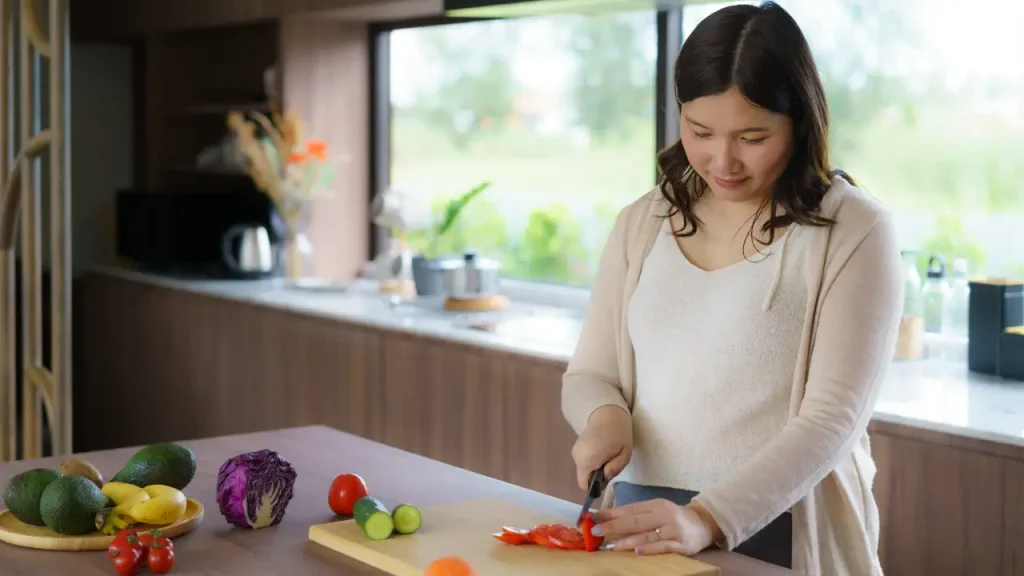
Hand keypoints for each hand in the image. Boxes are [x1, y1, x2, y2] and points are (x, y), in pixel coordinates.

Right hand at [571, 406, 632, 489]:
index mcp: (588, 459)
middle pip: (584, 477)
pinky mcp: (575, 448)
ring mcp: (574, 451)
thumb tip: (604, 478)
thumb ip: (615, 468)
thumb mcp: (625, 453)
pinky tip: (600, 450)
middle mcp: (577, 456)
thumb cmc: (619, 433)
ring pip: (584, 470)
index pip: (585, 485)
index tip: (607, 474)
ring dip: (595, 468)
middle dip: (597, 475)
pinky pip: (583, 462)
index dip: (596, 484)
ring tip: (607, 455)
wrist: (607, 413)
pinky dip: (591, 461)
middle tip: (610, 462)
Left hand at [590, 499, 717, 555]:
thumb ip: (637, 515)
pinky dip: (650, 549)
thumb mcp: (657, 511)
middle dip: (614, 525)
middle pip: (636, 521)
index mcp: (656, 505)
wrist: (703, 524)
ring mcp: (673, 530)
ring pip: (647, 535)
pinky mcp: (681, 544)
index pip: (630, 509)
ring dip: (628, 540)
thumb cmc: (673, 518)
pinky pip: (663, 546)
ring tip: (612, 544)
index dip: (611, 513)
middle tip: (596, 530)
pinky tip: (637, 551)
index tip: (593, 518)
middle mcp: (664, 515)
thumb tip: (609, 520)